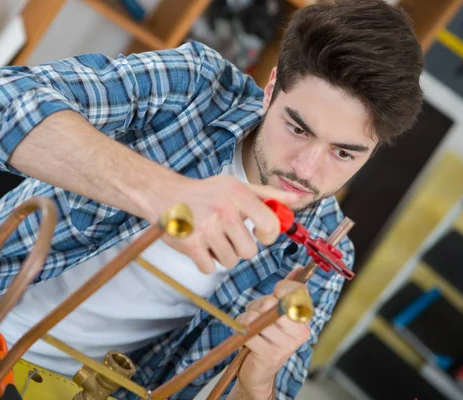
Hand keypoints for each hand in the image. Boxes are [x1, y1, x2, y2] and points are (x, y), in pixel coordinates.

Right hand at [151, 175, 299, 272]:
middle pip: (249, 251)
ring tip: (211, 237)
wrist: (165, 195)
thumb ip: (268, 195)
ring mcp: (206, 229)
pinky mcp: (190, 244)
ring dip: (222, 254)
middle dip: (240, 247)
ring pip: (230, 261)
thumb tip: (297, 200)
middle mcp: (224, 211)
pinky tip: (199, 245)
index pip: (270, 226)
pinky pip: (210, 267)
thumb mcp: (237, 186)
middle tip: (227, 234)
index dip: (267, 236)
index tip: (259, 233)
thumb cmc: (205, 193)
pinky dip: (205, 261)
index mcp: (239, 195)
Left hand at [235, 281, 311, 396]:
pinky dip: (241, 332)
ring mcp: (285, 345)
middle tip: (258, 317)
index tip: (276, 292)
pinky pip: (248, 332)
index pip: (298, 292)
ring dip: (246, 320)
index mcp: (304, 318)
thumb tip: (299, 269)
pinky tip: (247, 339)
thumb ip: (287, 291)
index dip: (283, 288)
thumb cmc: (267, 338)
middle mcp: (300, 332)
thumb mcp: (277, 312)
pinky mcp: (269, 354)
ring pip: (257, 317)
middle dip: (258, 306)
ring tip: (251, 329)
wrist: (259, 372)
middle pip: (272, 302)